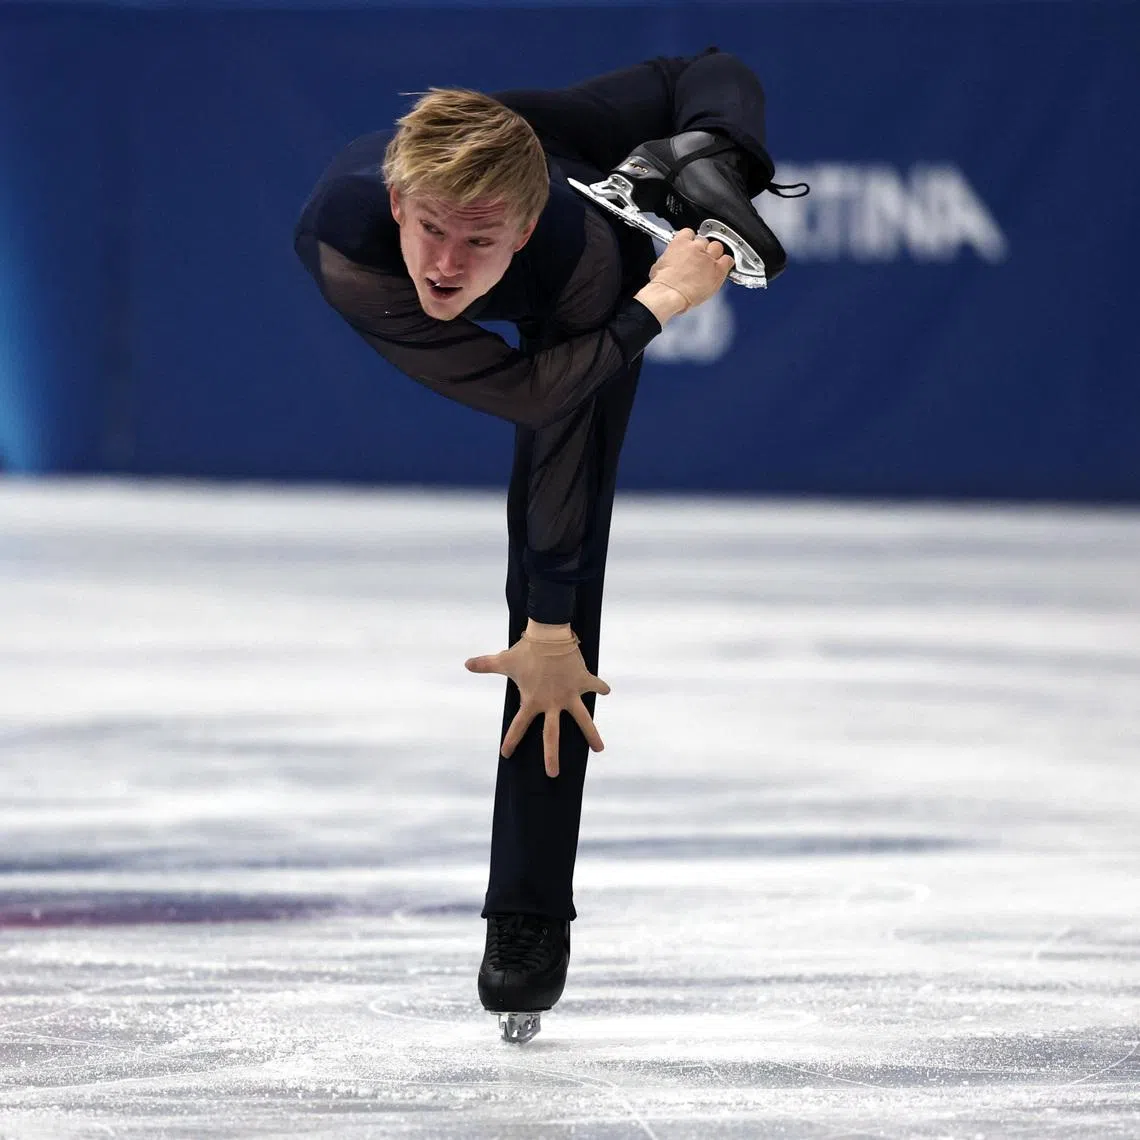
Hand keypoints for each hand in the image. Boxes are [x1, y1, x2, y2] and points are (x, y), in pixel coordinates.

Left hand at [465, 623, 610, 777]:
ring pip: (583, 720)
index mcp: (532, 701)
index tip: (506, 755)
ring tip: (599, 749)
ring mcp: (569, 694)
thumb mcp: (505, 661)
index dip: (511, 740)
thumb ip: (486, 664)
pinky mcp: (582, 681)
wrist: (549, 635)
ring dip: (591, 734)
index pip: (518, 725)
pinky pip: (595, 685)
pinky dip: (601, 687)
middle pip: (552, 736)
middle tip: (553, 774)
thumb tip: (466, 664)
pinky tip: (606, 691)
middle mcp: (552, 703)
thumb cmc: (526, 651)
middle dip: (551, 756)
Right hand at [644, 228, 733, 312]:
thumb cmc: (663, 284)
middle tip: (700, 259)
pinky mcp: (718, 270)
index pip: (689, 232)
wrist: (670, 294)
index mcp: (680, 243)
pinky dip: (727, 263)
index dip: (690, 240)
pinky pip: (728, 260)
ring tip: (711, 264)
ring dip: (715, 254)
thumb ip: (669, 258)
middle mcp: (696, 248)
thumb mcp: (659, 265)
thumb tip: (670, 261)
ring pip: (717, 247)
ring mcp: (708, 258)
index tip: (690, 247)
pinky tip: (723, 268)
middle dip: (703, 249)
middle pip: (704, 241)